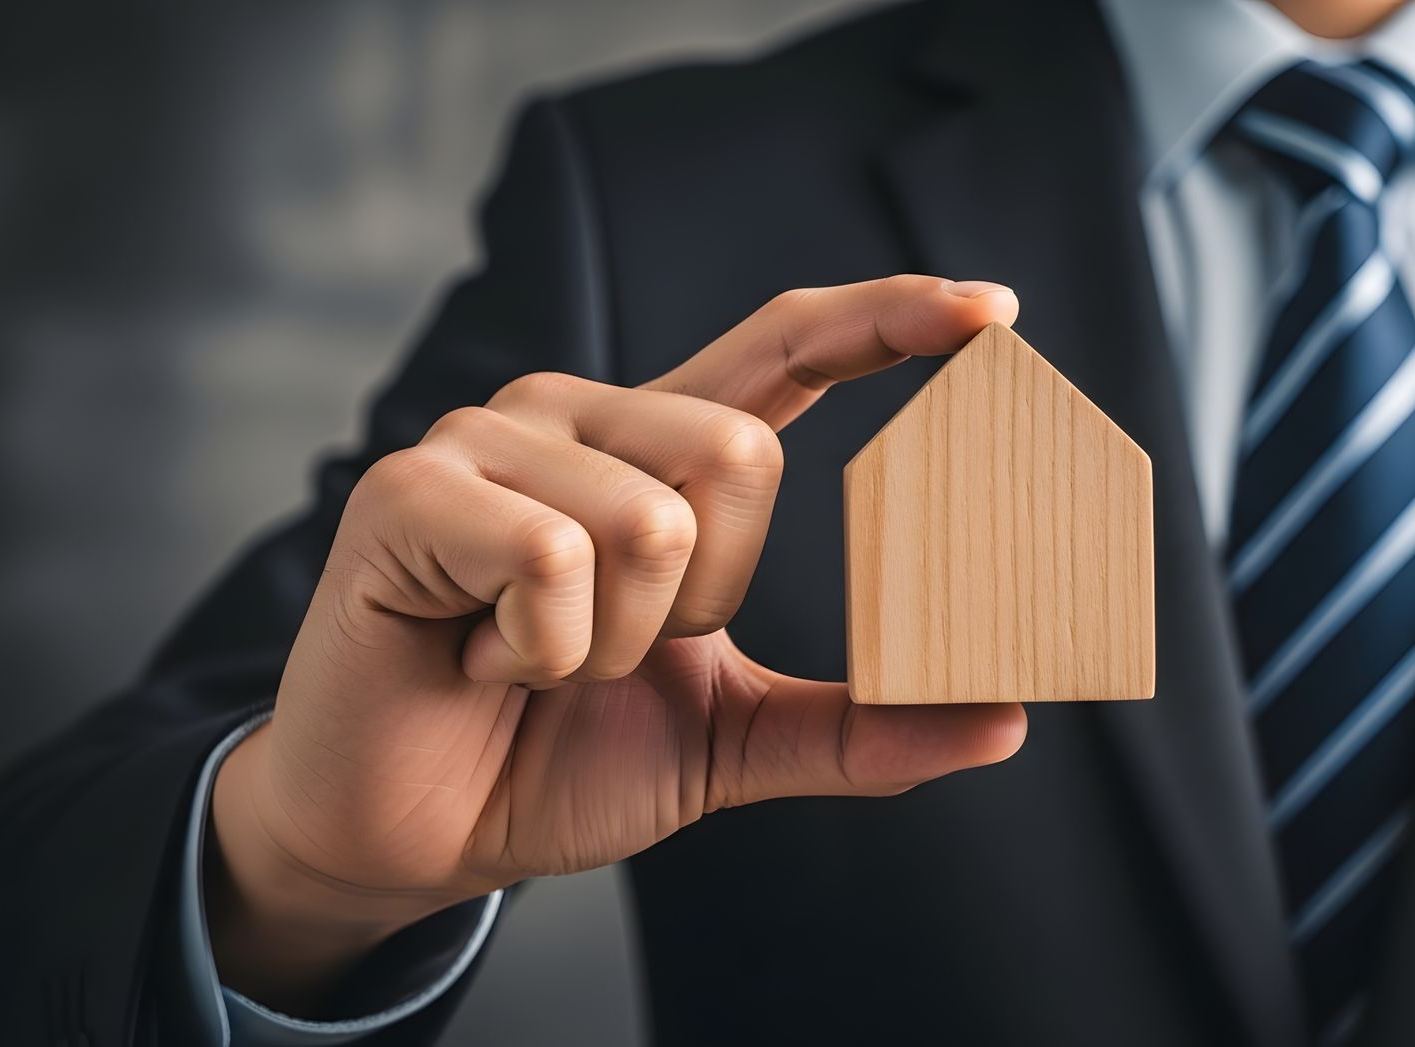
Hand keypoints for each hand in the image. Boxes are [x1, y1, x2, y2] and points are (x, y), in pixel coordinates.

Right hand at [206, 276, 1027, 1010]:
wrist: (412, 834)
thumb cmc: (557, 758)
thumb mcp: (732, 740)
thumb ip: (857, 725)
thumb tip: (1003, 717)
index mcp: (657, 453)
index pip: (786, 349)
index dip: (886, 319)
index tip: (993, 311)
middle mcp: (578, 416)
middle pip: (739, 452)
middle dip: (703, 600)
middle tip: (608, 652)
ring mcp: (488, 439)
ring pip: (651, 518)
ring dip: (610, 644)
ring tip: (531, 660)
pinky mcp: (411, 488)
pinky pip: (552, 557)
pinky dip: (540, 650)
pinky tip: (477, 657)